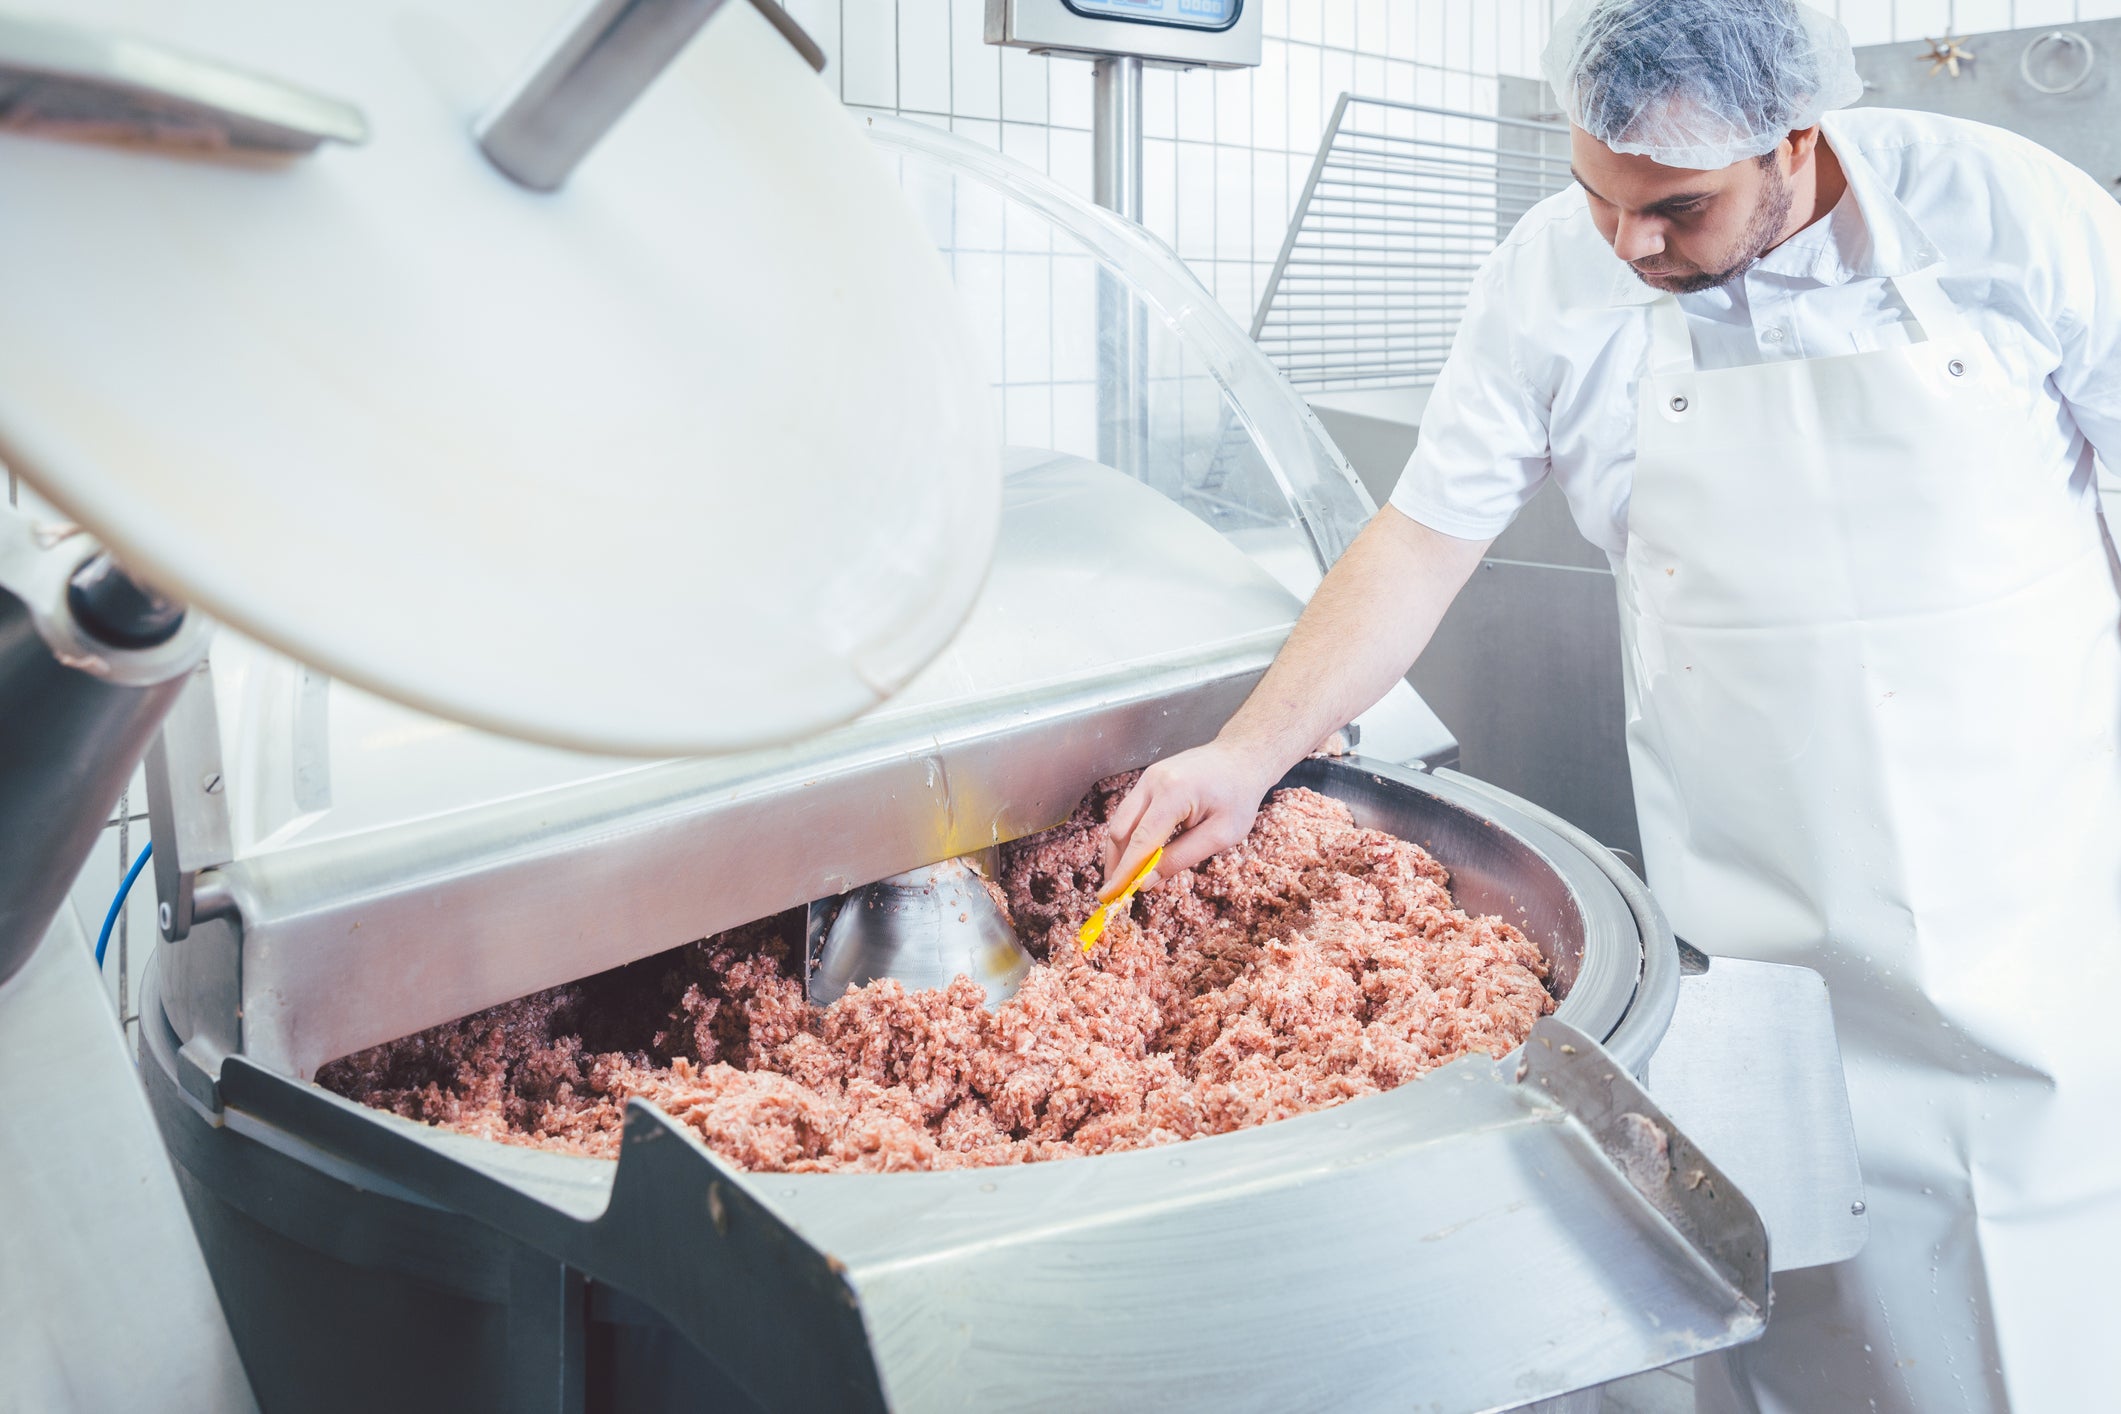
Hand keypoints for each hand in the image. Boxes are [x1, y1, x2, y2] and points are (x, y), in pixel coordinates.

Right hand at [1099, 740, 1279, 899]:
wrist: (1242, 757)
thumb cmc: (1239, 796)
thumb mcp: (1221, 835)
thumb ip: (1181, 858)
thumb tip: (1146, 882)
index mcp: (1174, 793)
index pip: (1140, 841)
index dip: (1124, 872)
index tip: (1110, 897)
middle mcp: (1152, 781)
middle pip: (1120, 830)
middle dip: (1116, 865)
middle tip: (1118, 894)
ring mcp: (1147, 778)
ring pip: (1120, 822)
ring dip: (1121, 853)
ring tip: (1128, 881)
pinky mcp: (1148, 781)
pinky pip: (1131, 813)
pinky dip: (1131, 838)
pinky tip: (1141, 858)